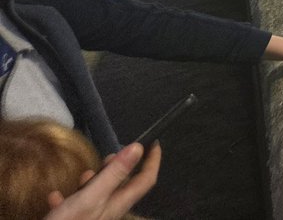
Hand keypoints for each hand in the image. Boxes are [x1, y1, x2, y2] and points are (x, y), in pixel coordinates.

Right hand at [44, 141, 159, 219]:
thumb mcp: (92, 196)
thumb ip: (114, 174)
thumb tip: (138, 148)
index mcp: (119, 203)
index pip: (146, 179)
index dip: (153, 160)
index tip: (154, 142)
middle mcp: (110, 209)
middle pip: (122, 184)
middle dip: (117, 168)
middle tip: (107, 158)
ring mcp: (93, 216)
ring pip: (99, 193)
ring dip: (92, 182)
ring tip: (83, 176)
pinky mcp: (76, 219)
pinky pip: (75, 206)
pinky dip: (68, 198)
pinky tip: (55, 196)